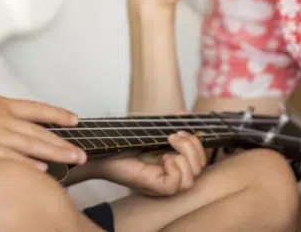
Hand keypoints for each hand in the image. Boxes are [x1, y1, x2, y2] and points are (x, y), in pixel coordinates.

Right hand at [0, 74, 86, 169]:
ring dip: (54, 153)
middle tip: (81, 152)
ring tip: (73, 159)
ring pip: (30, 143)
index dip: (56, 114)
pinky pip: (7, 156)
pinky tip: (41, 170)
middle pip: (39, 130)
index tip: (74, 119)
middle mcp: (2, 117)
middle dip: (62, 142)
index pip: (35, 108)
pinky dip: (26, 163)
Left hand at [91, 132, 206, 196]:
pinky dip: (175, 170)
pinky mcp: (154, 187)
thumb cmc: (122, 143)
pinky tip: (164, 158)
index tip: (181, 129)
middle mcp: (170, 175)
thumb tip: (184, 113)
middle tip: (175, 135)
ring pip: (191, 180)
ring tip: (169, 142)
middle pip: (199, 169)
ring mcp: (162, 183)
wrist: (101, 150)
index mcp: (172, 164)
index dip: (197, 144)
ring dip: (186, 155)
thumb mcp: (150, 131)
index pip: (199, 161)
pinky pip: (176, 185)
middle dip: (193, 147)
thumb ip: (168, 124)